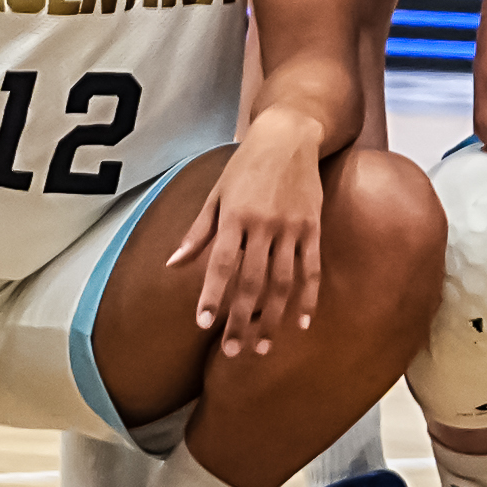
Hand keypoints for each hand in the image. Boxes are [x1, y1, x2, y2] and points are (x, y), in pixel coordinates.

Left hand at [185, 124, 331, 356]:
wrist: (289, 135)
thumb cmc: (245, 165)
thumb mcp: (216, 193)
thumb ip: (197, 231)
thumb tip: (173, 264)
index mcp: (234, 216)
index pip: (221, 264)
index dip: (212, 295)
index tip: (204, 324)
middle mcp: (263, 224)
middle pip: (252, 281)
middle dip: (241, 319)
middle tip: (233, 350)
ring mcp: (291, 227)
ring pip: (282, 281)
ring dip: (272, 318)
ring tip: (263, 346)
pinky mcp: (313, 226)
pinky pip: (311, 268)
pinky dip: (307, 298)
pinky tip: (302, 323)